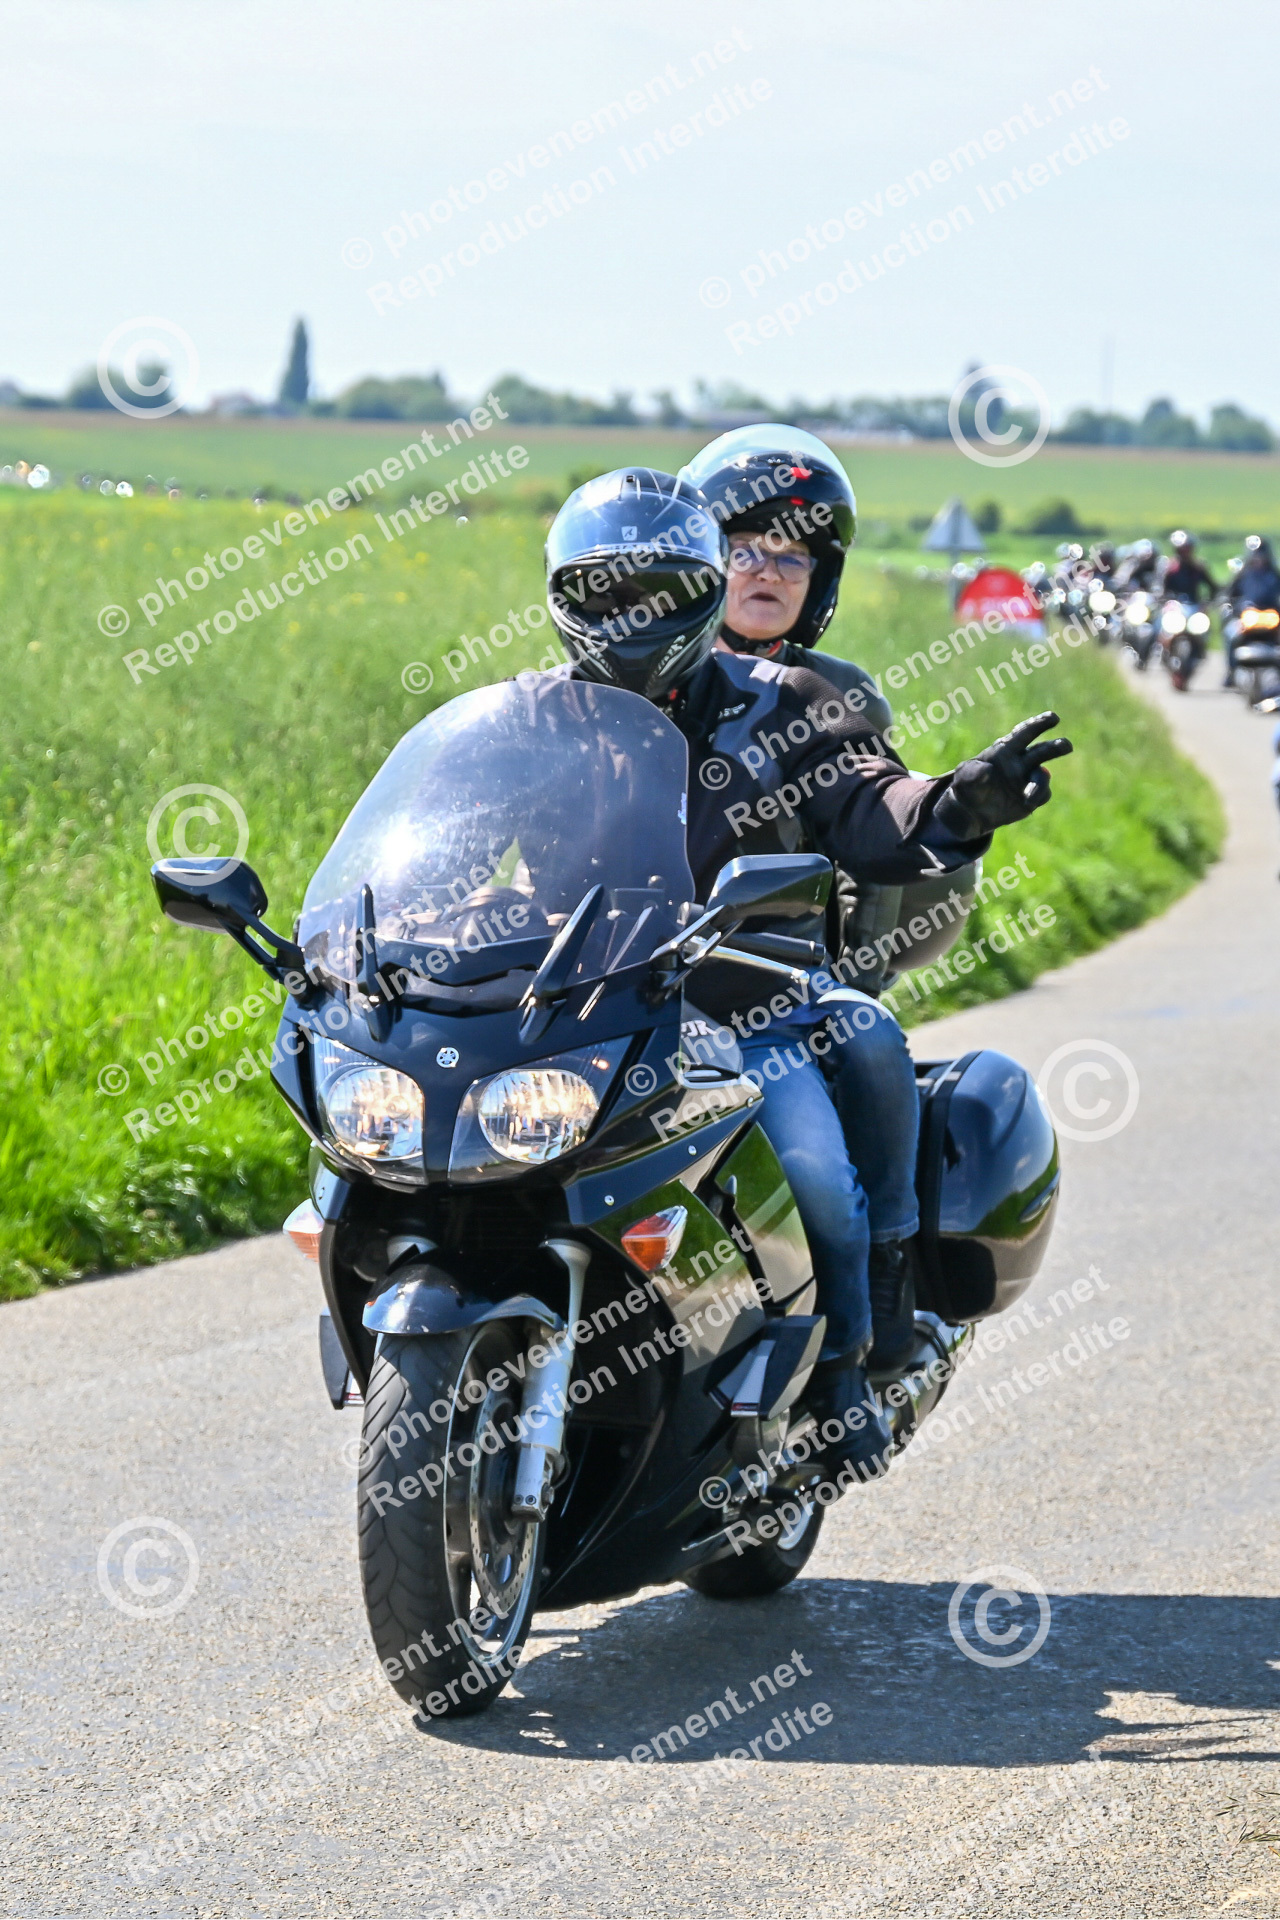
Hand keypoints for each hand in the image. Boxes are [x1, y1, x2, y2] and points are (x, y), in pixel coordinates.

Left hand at [943, 711, 1073, 833]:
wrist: (971, 810)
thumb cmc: (967, 785)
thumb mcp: (964, 776)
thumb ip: (974, 772)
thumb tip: (989, 772)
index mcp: (1006, 749)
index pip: (1025, 733)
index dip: (1039, 724)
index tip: (1053, 718)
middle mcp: (1021, 761)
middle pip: (1043, 750)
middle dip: (1056, 747)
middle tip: (1066, 746)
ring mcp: (1027, 779)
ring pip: (1042, 777)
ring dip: (1040, 784)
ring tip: (1029, 797)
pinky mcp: (1031, 798)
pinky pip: (1042, 795)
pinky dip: (1037, 797)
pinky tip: (1025, 803)